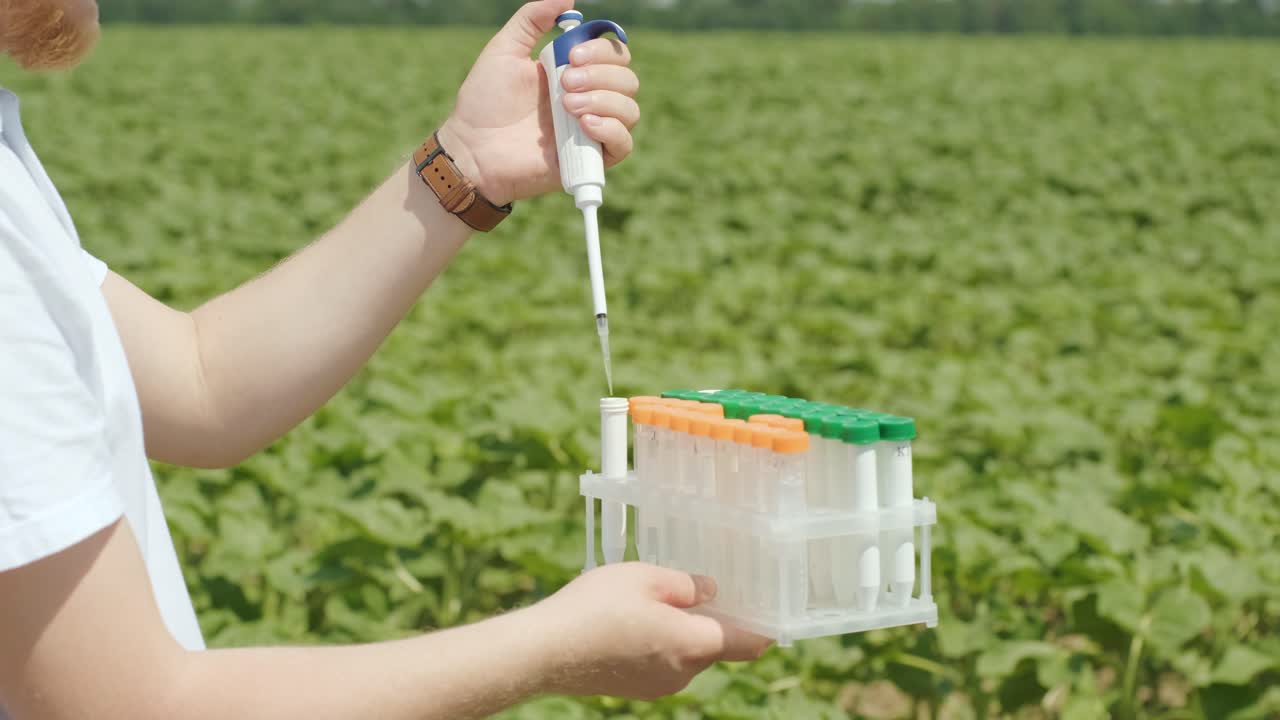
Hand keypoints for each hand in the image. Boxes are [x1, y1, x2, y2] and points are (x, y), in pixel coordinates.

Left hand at [436, 0, 639, 206]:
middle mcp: (588, 100)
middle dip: (601, 75)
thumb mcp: (504, 50)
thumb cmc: (484, 103)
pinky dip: (611, 129)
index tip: (571, 55)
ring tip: (567, 106)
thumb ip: (532, 19)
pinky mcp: (589, 160)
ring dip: (604, 100)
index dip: (602, 50)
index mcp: (574, 73)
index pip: (614, 55)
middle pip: (628, 80)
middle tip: (565, 83)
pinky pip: (624, 144)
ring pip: (630, 109)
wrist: (472, 150)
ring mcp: (591, 131)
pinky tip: (585, 125)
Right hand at [531, 563, 772, 700]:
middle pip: (716, 646)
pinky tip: (636, 620)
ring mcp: (658, 686)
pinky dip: (661, 643)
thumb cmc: (595, 608)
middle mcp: (683, 674)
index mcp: (694, 645)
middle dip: (715, 619)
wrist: (545, 651)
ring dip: (683, 630)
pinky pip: (664, 663)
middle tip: (704, 587)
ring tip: (658, 598)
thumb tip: (709, 591)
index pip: (749, 642)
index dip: (764, 626)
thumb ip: (686, 584)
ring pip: (688, 655)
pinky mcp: (636, 688)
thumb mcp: (646, 576)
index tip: (771, 609)